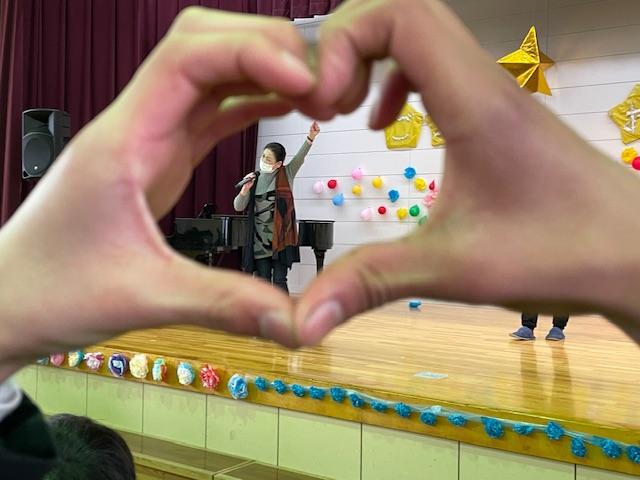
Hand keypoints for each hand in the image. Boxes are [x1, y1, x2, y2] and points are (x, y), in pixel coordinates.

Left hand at [0, 8, 314, 375]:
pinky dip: (249, 100)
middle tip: (318, 80)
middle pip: (202, 43)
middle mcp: (136, 126)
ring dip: (260, 69)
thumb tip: (295, 320)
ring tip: (313, 92)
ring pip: (209, 72)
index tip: (303, 82)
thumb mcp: (142, 298)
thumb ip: (223, 304)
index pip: (188, 57)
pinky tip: (282, 109)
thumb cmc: (48, 291)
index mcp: (123, 141)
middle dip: (264, 47)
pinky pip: (209, 110)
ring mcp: (148, 139)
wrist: (6, 302)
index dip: (252, 54)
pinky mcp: (159, 159)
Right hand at [293, 0, 639, 344]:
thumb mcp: (454, 269)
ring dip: (370, 59)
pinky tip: (385, 124)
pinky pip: (435, 67)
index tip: (324, 105)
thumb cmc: (559, 255)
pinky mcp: (496, 114)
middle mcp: (483, 83)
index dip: (344, 42)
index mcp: (472, 102)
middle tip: (324, 105)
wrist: (637, 257)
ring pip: (421, 35)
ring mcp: (492, 94)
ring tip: (344, 110)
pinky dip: (395, 80)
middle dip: (347, 46)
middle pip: (404, 11)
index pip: (400, 15)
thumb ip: (372, 283)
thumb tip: (302, 323)